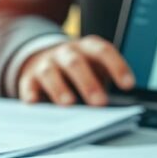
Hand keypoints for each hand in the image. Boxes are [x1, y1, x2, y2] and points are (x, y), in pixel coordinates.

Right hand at [18, 35, 135, 105]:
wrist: (42, 59)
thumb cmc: (76, 70)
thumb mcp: (93, 69)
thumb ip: (103, 82)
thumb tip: (119, 108)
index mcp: (86, 48)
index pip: (103, 51)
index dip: (117, 66)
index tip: (128, 85)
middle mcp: (65, 53)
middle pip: (76, 63)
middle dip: (88, 83)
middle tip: (100, 102)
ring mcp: (45, 64)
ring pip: (50, 73)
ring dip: (60, 88)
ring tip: (69, 104)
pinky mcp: (28, 78)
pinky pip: (28, 84)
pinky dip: (31, 93)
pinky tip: (35, 103)